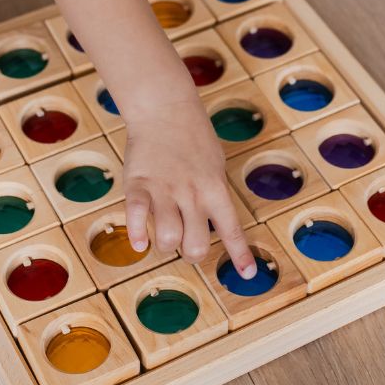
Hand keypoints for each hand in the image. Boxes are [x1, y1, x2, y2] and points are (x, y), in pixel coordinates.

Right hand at [122, 94, 256, 277]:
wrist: (165, 109)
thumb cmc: (194, 139)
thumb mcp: (215, 166)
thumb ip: (214, 196)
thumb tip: (217, 226)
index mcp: (215, 188)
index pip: (231, 229)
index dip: (240, 255)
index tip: (248, 275)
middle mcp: (192, 193)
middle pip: (197, 245)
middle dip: (193, 253)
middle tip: (188, 244)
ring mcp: (165, 189)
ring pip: (169, 239)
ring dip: (167, 246)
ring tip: (165, 234)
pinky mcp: (139, 184)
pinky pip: (137, 217)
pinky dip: (137, 235)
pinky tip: (140, 242)